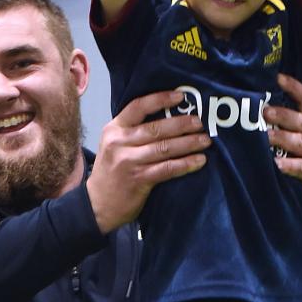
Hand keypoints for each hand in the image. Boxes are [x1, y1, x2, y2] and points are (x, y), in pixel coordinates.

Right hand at [86, 90, 209, 232]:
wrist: (97, 204)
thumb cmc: (111, 169)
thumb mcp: (113, 143)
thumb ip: (133, 130)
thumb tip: (168, 115)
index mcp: (114, 128)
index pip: (138, 106)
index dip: (161, 99)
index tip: (180, 96)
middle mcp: (120, 142)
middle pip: (156, 128)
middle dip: (182, 124)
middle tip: (200, 123)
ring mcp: (128, 161)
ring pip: (164, 148)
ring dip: (188, 144)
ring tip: (205, 141)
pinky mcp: (138, 179)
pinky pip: (167, 168)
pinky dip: (185, 164)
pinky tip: (199, 161)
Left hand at [263, 74, 301, 216]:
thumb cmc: (292, 159)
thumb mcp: (285, 138)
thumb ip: (274, 124)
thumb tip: (247, 106)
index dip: (293, 87)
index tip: (277, 78)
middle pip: (299, 119)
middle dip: (281, 115)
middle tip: (264, 113)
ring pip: (298, 141)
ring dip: (281, 138)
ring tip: (265, 138)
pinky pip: (301, 166)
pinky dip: (288, 165)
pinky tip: (276, 164)